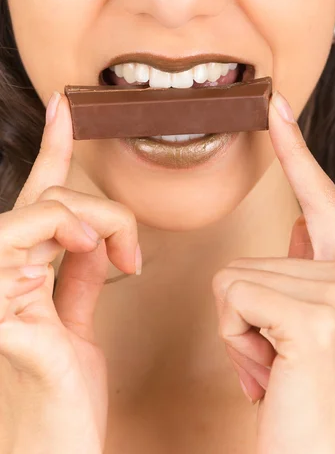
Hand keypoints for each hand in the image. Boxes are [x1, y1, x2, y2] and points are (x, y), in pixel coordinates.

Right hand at [0, 92, 139, 452]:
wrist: (59, 450)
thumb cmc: (67, 392)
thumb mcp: (79, 318)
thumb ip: (80, 272)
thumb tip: (94, 234)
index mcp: (24, 269)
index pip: (38, 195)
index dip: (53, 146)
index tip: (66, 106)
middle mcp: (1, 268)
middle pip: (51, 197)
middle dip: (105, 213)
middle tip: (132, 255)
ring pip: (45, 208)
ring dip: (95, 223)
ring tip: (119, 259)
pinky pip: (24, 237)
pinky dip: (70, 233)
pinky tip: (99, 255)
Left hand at [212, 90, 334, 453]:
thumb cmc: (301, 400)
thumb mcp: (304, 327)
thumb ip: (308, 268)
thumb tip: (300, 222)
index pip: (319, 199)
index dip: (296, 152)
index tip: (278, 107)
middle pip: (253, 254)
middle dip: (245, 312)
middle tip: (275, 359)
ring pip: (235, 277)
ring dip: (238, 330)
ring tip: (273, 367)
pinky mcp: (316, 317)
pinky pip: (232, 297)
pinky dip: (233, 338)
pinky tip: (267, 373)